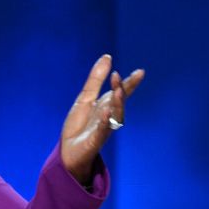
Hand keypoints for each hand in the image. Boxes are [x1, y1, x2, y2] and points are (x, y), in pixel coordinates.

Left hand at [60, 54, 144, 184]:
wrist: (68, 151)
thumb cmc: (79, 125)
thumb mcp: (85, 98)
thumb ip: (96, 79)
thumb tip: (107, 57)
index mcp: (106, 105)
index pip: (121, 92)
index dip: (130, 82)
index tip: (140, 72)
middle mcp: (109, 116)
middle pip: (120, 102)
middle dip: (124, 90)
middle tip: (124, 77)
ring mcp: (104, 128)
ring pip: (115, 116)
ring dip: (118, 104)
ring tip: (118, 91)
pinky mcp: (95, 140)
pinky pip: (103, 130)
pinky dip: (105, 122)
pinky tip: (106, 112)